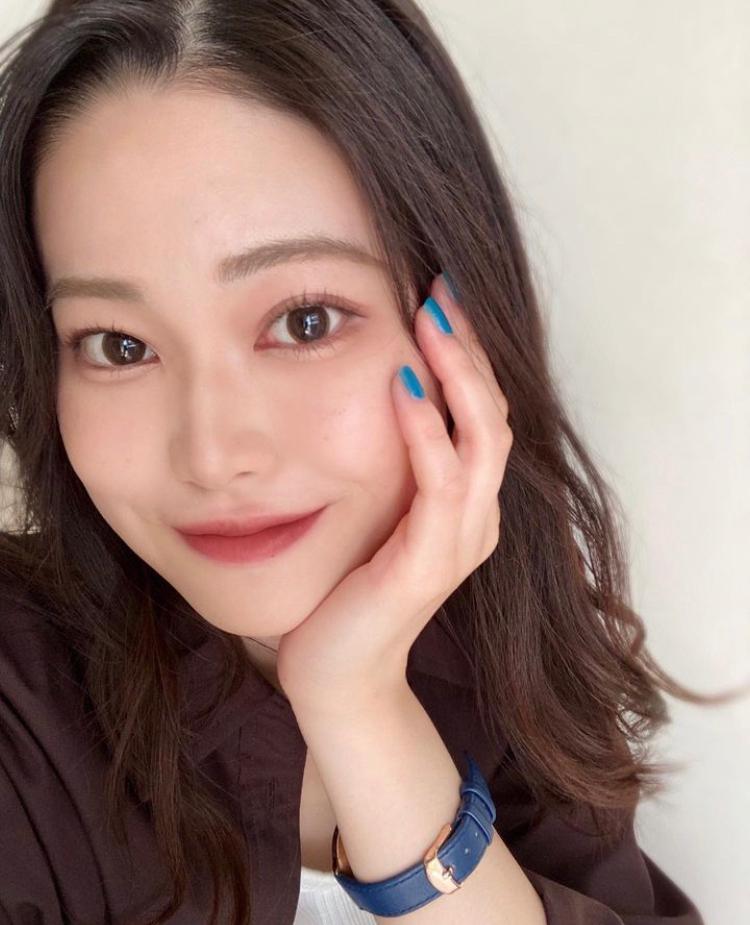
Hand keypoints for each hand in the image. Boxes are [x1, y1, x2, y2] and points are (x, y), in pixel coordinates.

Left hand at [276, 272, 512, 712]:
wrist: (337, 674)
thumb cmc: (348, 588)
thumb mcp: (375, 512)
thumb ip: (391, 464)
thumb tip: (374, 390)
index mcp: (464, 503)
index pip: (481, 413)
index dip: (468, 355)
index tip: (440, 298)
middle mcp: (475, 518)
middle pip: (493, 415)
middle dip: (470, 350)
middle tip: (441, 292)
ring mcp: (460, 542)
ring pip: (482, 441)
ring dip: (458, 377)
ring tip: (431, 321)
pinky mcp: (430, 565)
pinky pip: (441, 487)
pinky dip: (426, 435)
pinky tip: (400, 392)